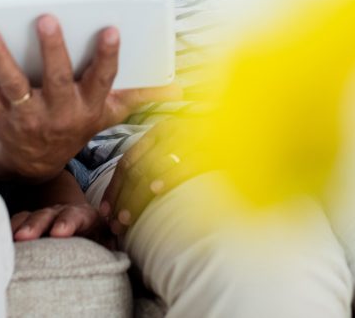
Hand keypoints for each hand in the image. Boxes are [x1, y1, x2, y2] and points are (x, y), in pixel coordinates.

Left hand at [0, 15, 178, 181]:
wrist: (35, 162)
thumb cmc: (77, 122)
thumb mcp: (111, 113)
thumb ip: (141, 96)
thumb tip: (183, 86)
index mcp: (90, 106)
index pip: (103, 79)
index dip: (107, 55)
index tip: (110, 28)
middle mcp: (61, 113)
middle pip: (57, 79)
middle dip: (52, 49)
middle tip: (46, 19)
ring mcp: (29, 118)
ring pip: (14, 86)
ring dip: (0, 57)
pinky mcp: (1, 119)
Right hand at [9, 202, 104, 241]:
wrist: (82, 220)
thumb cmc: (96, 234)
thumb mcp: (106, 236)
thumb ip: (109, 240)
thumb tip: (113, 244)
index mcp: (85, 215)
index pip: (77, 215)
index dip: (68, 222)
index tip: (59, 232)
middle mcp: (63, 212)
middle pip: (49, 214)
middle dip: (38, 225)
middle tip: (27, 237)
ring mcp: (45, 214)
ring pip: (31, 217)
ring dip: (20, 227)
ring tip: (12, 239)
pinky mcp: (31, 221)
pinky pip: (18, 222)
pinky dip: (9, 229)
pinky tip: (2, 238)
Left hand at [100, 117, 201, 235]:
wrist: (248, 130)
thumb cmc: (211, 146)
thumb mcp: (179, 149)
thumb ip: (155, 163)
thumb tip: (130, 196)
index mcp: (160, 132)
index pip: (128, 161)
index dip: (114, 188)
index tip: (106, 213)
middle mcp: (172, 131)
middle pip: (137, 167)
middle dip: (122, 198)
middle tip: (115, 224)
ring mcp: (191, 137)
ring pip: (154, 167)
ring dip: (137, 195)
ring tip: (128, 217)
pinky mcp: (212, 147)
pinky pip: (186, 163)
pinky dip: (170, 176)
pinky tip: (157, 190)